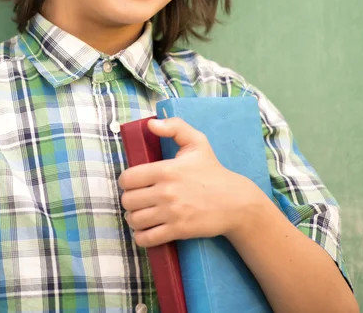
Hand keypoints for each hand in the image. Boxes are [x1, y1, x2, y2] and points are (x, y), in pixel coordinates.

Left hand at [118, 117, 260, 247]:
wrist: (236, 202)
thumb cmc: (213, 171)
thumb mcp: (197, 142)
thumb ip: (174, 127)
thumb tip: (150, 123)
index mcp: (165, 170)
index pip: (128, 179)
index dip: (125, 181)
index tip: (132, 183)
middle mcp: (165, 192)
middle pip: (128, 200)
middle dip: (129, 200)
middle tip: (137, 199)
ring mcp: (171, 213)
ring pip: (134, 220)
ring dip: (133, 218)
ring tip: (139, 214)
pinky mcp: (178, 230)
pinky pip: (147, 238)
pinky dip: (141, 237)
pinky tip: (145, 230)